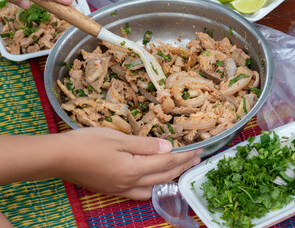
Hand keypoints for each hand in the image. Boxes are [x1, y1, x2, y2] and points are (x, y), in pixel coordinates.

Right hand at [57, 128, 202, 199]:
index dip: (184, 155)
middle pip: (164, 175)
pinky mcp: (113, 190)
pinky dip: (154, 186)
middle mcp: (130, 183)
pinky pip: (141, 192)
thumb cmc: (87, 143)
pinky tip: (156, 181)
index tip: (199, 150)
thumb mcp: (118, 138)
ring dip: (170, 177)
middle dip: (182, 166)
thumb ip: (145, 144)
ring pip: (154, 187)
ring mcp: (121, 189)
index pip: (167, 161)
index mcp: (134, 168)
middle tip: (197, 158)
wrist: (60, 158)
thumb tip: (168, 147)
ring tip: (181, 168)